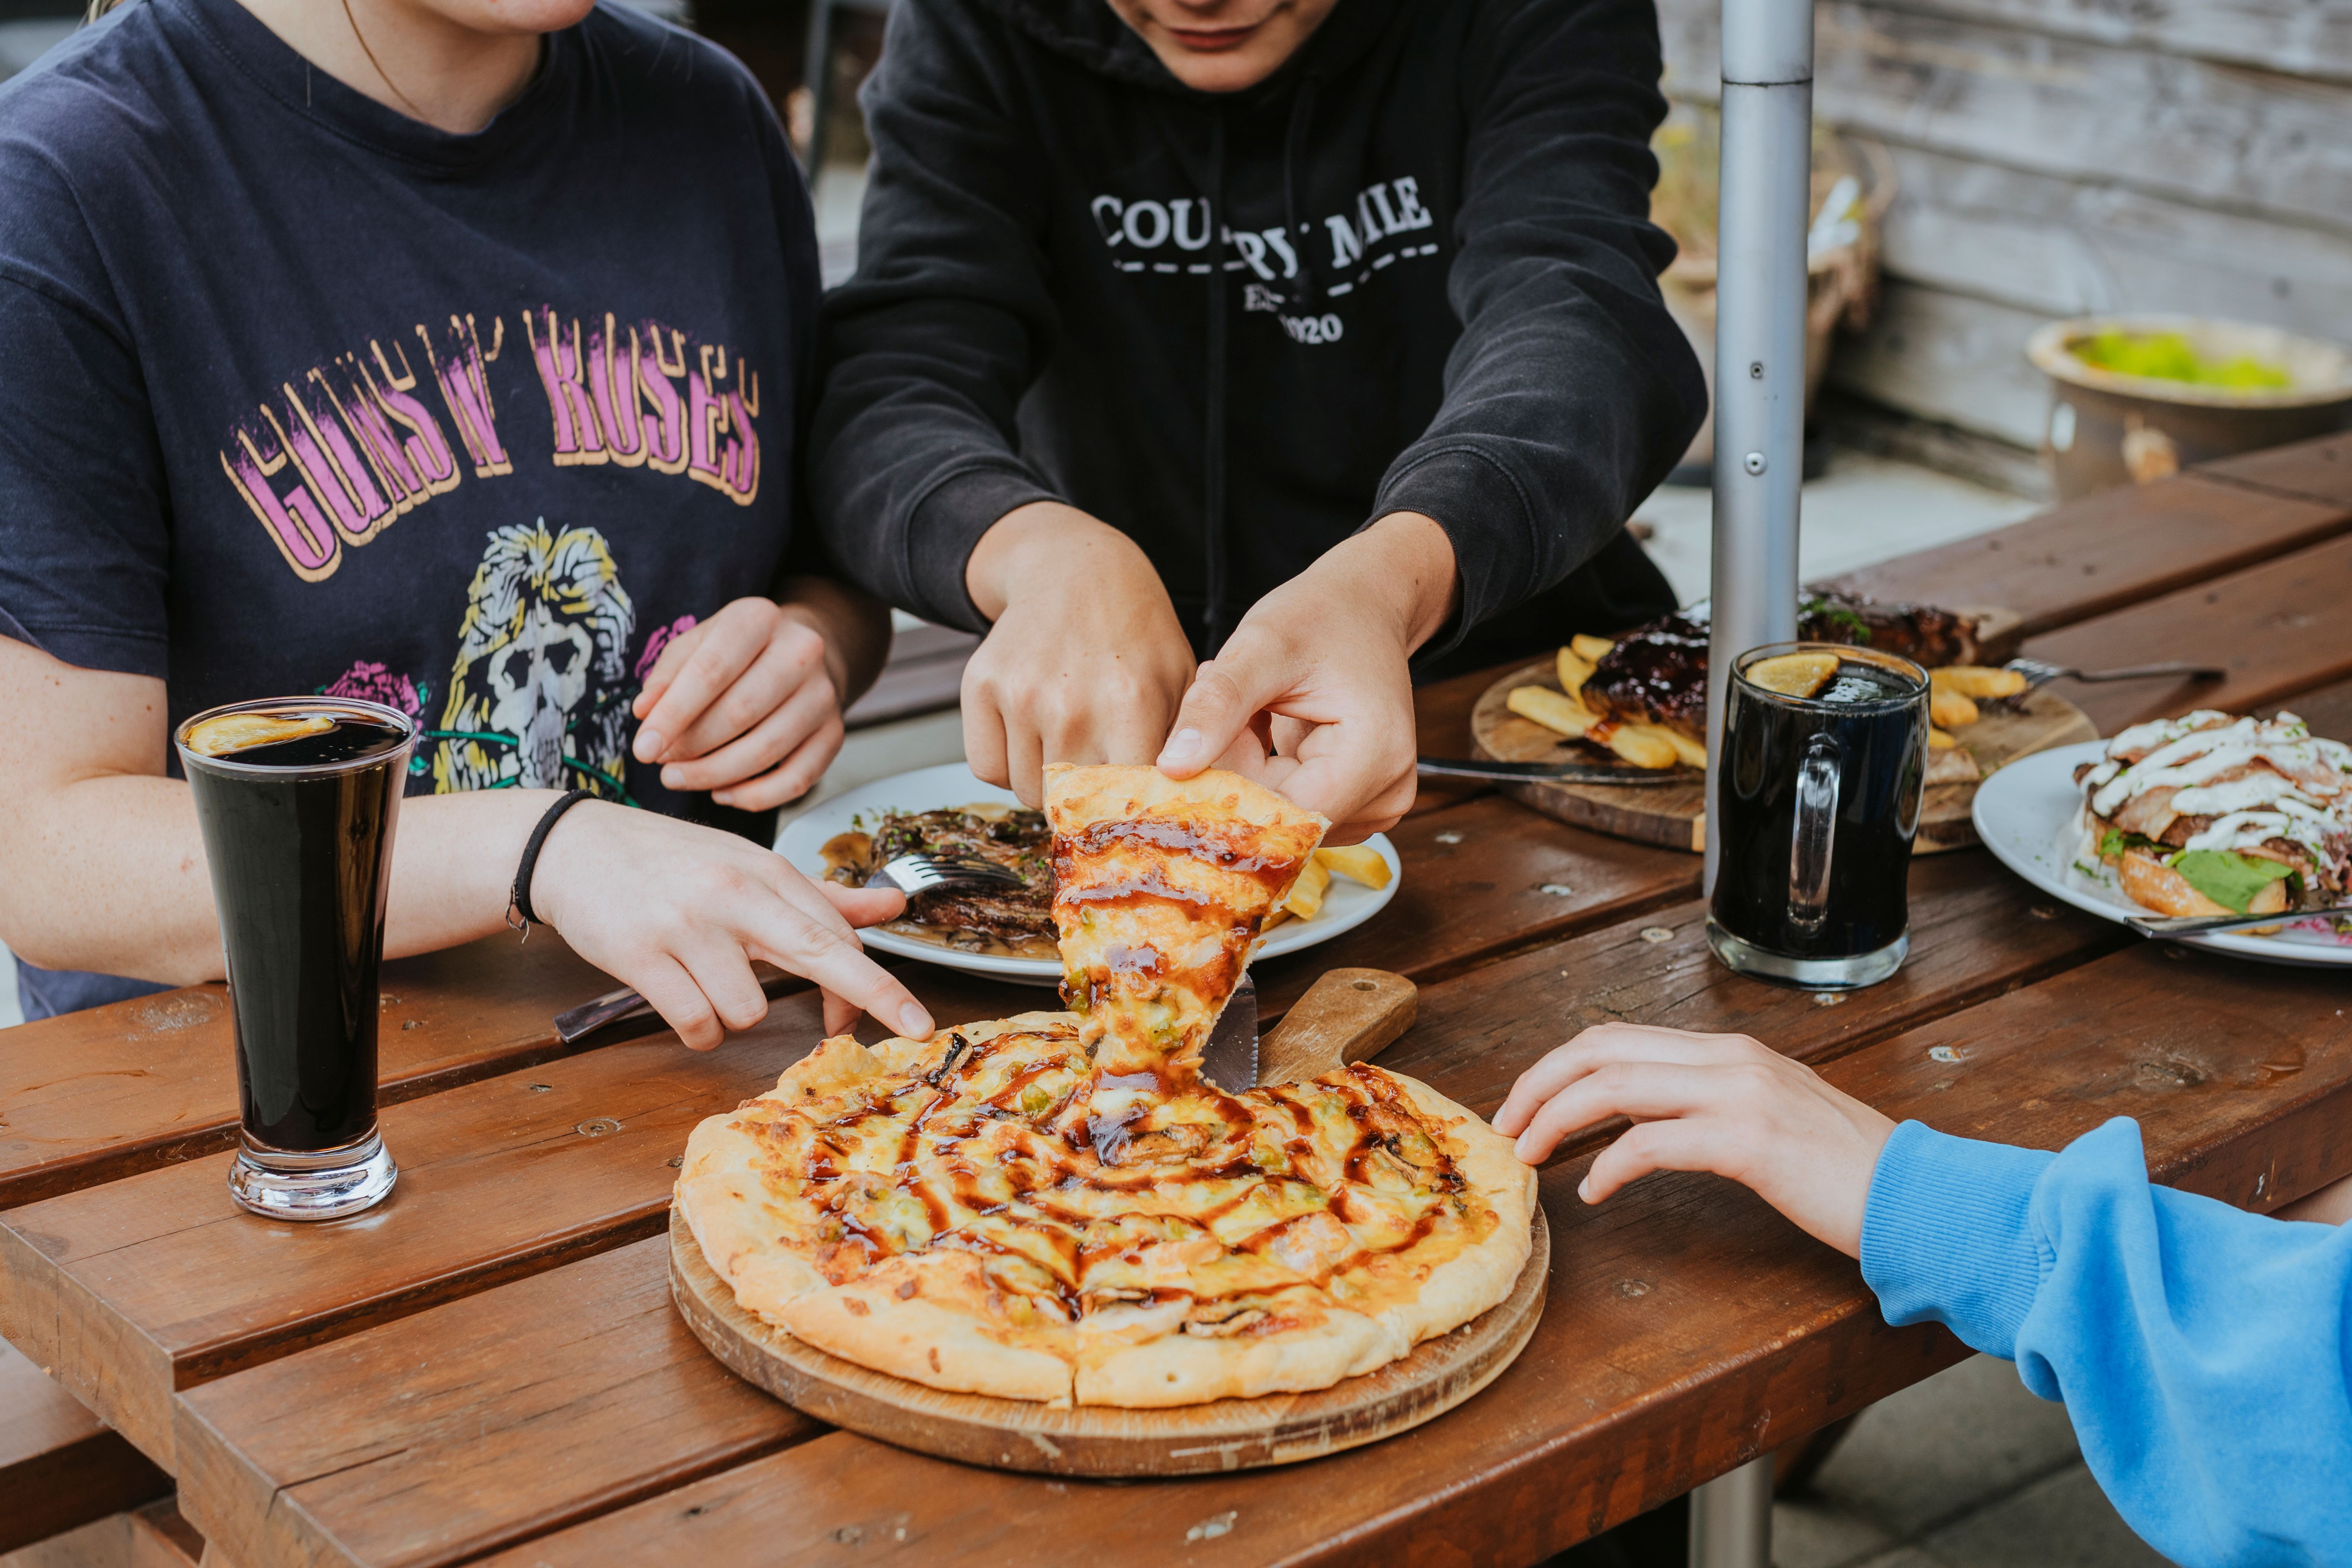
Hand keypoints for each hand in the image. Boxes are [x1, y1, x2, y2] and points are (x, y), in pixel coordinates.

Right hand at [531, 800, 934, 1048]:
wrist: (574, 846)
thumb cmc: (670, 861)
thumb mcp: (749, 866)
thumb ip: (824, 896)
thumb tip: (895, 905)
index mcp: (766, 872)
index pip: (839, 933)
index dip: (873, 984)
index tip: (903, 1018)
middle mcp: (733, 894)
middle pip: (822, 953)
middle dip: (874, 996)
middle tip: (919, 1031)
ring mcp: (687, 926)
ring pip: (747, 1011)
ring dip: (733, 1015)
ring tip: (704, 980)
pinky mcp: (641, 956)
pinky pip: (696, 1025)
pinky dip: (697, 1029)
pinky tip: (681, 998)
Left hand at [631, 597, 845, 811]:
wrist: (803, 654)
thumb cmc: (737, 653)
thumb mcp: (696, 645)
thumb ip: (667, 676)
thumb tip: (645, 713)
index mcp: (759, 619)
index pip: (711, 671)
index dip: (673, 715)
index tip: (643, 749)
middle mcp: (801, 652)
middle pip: (740, 713)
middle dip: (691, 747)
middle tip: (661, 765)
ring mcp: (823, 695)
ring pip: (767, 750)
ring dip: (715, 775)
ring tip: (679, 779)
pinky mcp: (834, 733)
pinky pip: (797, 779)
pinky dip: (755, 796)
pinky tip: (722, 793)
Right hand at [963, 502, 1195, 805]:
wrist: (1075, 569)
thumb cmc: (1136, 631)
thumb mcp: (1179, 681)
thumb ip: (1180, 747)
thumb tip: (1172, 815)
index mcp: (1129, 702)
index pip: (1122, 800)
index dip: (1125, 812)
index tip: (1128, 810)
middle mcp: (1069, 703)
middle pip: (1070, 804)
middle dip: (1086, 801)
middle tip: (1098, 774)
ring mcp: (1019, 695)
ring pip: (1025, 793)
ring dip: (1045, 785)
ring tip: (1068, 744)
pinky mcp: (979, 686)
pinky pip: (987, 768)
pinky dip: (1007, 765)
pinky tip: (1032, 734)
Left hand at [1154, 512, 1456, 841]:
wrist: (1362, 607)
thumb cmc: (1319, 617)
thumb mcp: (1260, 648)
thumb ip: (1216, 707)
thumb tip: (1171, 769)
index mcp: (1375, 756)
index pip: (1285, 814)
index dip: (1227, 794)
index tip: (1187, 754)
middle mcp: (1386, 792)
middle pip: (1282, 818)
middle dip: (1237, 774)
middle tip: (1228, 708)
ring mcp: (1377, 804)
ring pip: (1280, 817)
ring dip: (1248, 772)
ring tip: (1251, 709)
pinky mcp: (1359, 804)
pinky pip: (1290, 808)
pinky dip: (1262, 774)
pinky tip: (1262, 726)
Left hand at [1493, 1023, 1895, 1257]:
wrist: (1916, 1195)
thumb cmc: (1843, 1170)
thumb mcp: (1767, 1118)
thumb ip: (1707, 1106)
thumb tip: (1639, 1121)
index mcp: (1729, 1051)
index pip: (1617, 1037)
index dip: (1557, 1066)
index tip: (1524, 1103)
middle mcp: (1729, 1059)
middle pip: (1600, 1050)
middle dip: (1539, 1084)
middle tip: (1507, 1127)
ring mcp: (1740, 1094)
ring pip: (1614, 1085)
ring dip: (1556, 1119)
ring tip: (1530, 1155)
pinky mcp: (1750, 1141)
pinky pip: (1652, 1143)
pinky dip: (1609, 1166)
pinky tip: (1595, 1192)